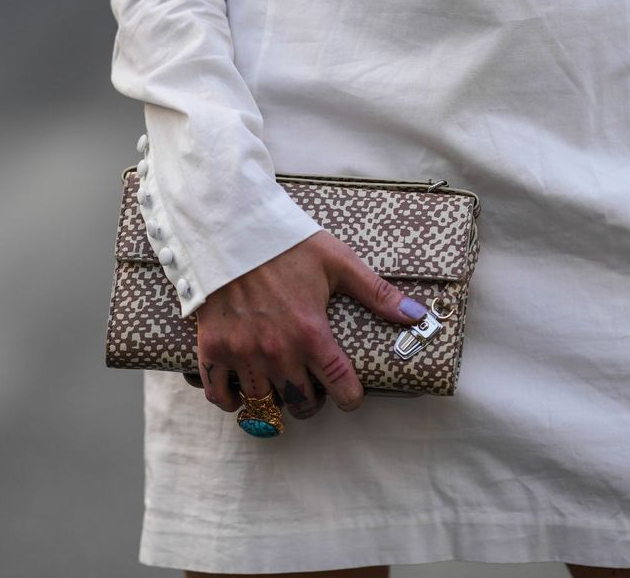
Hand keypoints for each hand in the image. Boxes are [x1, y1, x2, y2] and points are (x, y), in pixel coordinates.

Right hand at [182, 229, 429, 419]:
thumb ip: (376, 293)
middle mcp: (277, 350)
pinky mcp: (213, 348)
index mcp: (311, 333)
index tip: (350, 397)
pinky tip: (242, 396)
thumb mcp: (337, 262)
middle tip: (314, 390)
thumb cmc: (285, 243)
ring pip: (263, 403)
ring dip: (276, 401)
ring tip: (282, 388)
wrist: (229, 228)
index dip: (350, 398)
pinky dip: (231, 401)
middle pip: (301, 402)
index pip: (340, 386)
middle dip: (312, 402)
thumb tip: (416, 315)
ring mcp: (242, 352)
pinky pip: (219, 394)